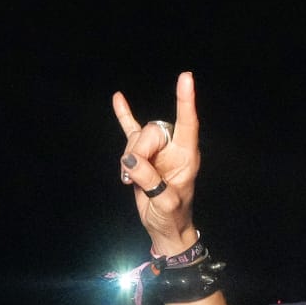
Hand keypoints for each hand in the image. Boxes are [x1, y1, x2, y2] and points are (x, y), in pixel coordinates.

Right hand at [113, 72, 200, 255]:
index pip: (188, 123)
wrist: (165, 227)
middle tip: (135, 175)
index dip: (185, 101)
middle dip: (139, 150)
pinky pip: (131, 131)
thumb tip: (130, 161)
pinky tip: (118, 99)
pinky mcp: (142, 155)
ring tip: (131, 179)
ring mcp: (157, 149)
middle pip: (152, 131)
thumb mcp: (165, 204)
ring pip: (137, 136)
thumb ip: (150, 182)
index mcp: (187, 156)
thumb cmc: (172, 216)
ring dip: (129, 156)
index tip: (186, 78)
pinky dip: (124, 116)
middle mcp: (174, 148)